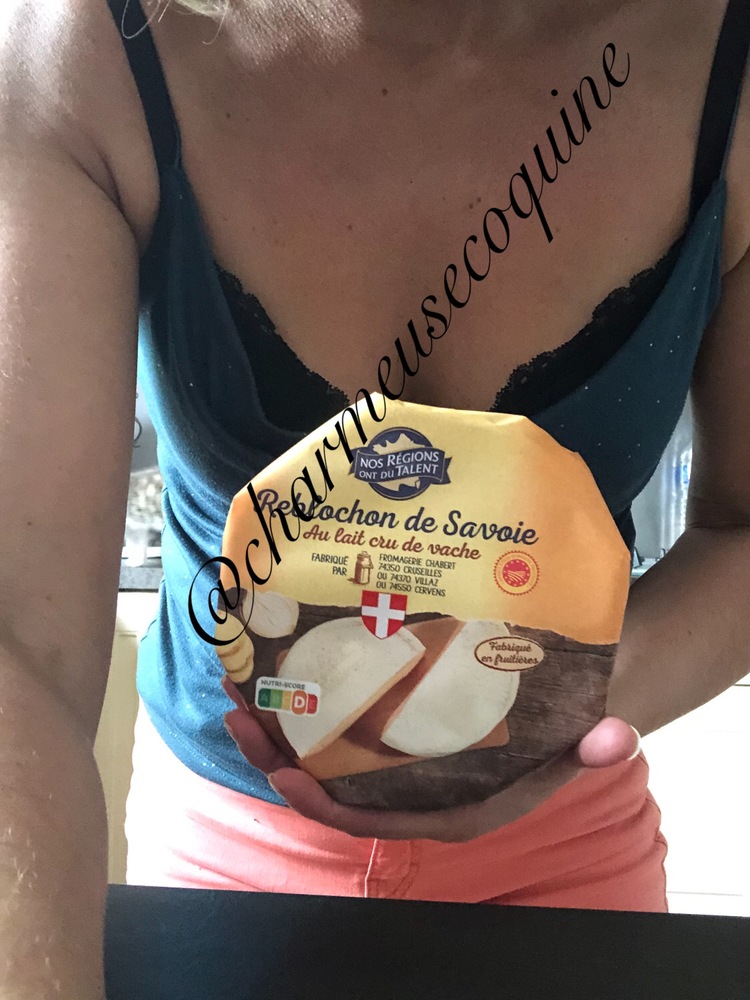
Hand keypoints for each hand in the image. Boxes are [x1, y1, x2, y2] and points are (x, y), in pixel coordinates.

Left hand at [222, 675, 639, 842]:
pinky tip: (275, 663)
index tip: (287, 778)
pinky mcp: (388, 721)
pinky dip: (301, 696)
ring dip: (275, 721)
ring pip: (321, 750)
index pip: (374, 819)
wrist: (556, 702)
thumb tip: (614, 738)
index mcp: (442, 807)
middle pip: (329, 783)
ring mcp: (391, 754)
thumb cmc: (558, 732)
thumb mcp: (578, 741)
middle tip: (238, 713)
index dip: (326, 805)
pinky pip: (334, 719)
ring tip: (237, 684)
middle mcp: (407, 787)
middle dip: (278, 755)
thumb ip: (592, 749)